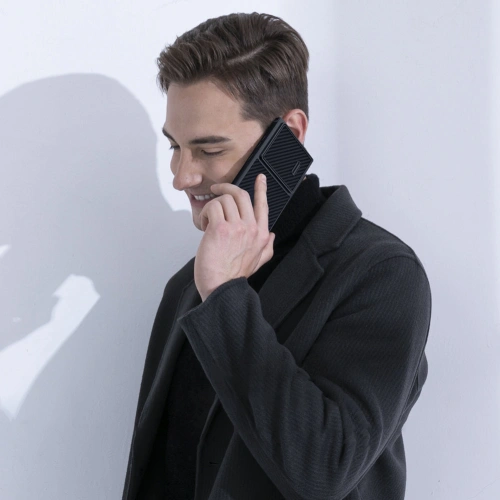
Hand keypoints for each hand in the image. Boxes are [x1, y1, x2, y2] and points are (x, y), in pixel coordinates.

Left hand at [194, 173, 275, 301]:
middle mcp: (252, 229)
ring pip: (225, 199)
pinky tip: (205, 225)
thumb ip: (267, 247)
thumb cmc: (233, 276)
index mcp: (261, 235)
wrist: (221, 288)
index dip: (261, 189)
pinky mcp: (220, 229)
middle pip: (241, 195)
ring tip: (209, 219)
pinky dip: (205, 213)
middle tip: (217, 188)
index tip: (260, 178)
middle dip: (227, 188)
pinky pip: (212, 207)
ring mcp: (237, 228)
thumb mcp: (258, 262)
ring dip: (213, 205)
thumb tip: (273, 235)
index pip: (262, 205)